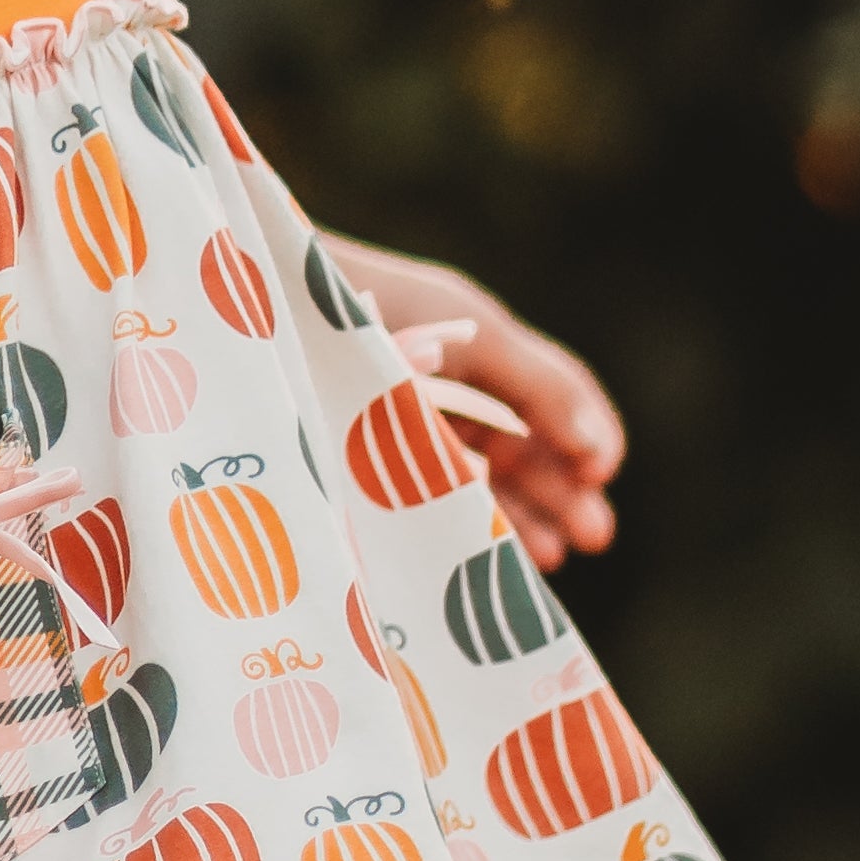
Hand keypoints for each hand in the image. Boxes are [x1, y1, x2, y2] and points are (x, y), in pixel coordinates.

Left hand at [321, 239, 625, 575]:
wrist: (258, 309)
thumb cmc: (364, 303)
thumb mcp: (467, 335)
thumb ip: (537, 384)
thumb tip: (593, 449)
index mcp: (477, 341)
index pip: (556, 389)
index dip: (587, 431)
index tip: (601, 472)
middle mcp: (453, 380)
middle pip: (530, 441)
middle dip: (565, 490)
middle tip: (596, 535)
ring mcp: (416, 416)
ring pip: (490, 475)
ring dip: (527, 514)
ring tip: (554, 557)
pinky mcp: (378, 452)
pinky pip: (442, 491)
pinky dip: (473, 519)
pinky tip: (494, 554)